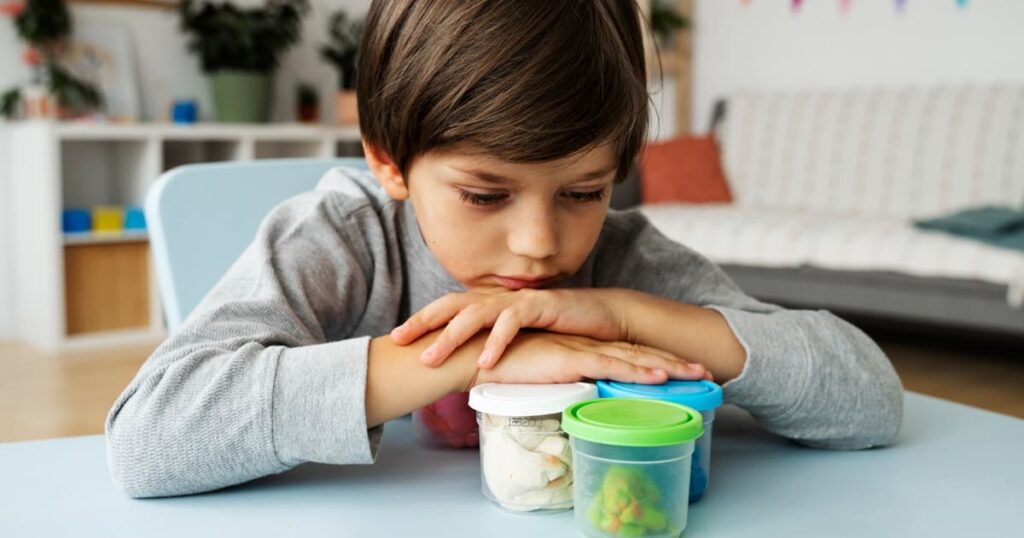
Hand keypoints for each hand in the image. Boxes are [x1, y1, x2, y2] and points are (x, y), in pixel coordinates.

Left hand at [391, 288, 629, 367]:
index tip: (396, 338)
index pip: (448, 308)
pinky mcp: (541, 306)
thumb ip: (493, 343)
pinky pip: (513, 322)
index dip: (422, 319)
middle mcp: (500, 298)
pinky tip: (485, 362)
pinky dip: (497, 341)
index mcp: (491, 304)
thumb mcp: (519, 339)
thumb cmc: (559, 331)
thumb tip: (465, 364)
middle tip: (399, 340)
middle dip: (424, 322)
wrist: (602, 317)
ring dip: (452, 336)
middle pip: (453, 305)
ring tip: (433, 358)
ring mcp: (519, 300)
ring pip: (477, 314)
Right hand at [465, 331, 709, 389]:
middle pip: (637, 353)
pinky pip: (611, 366)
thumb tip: (568, 397)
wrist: (472, 355)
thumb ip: (553, 380)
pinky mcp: (569, 358)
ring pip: (632, 359)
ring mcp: (579, 350)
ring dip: (667, 367)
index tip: (680, 370)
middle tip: (705, 371)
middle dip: (673, 363)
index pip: (623, 354)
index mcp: (577, 347)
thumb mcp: (534, 374)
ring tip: (697, 375)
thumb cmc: (496, 366)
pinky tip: (660, 377)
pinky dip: (637, 371)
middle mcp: (584, 345)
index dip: (653, 361)